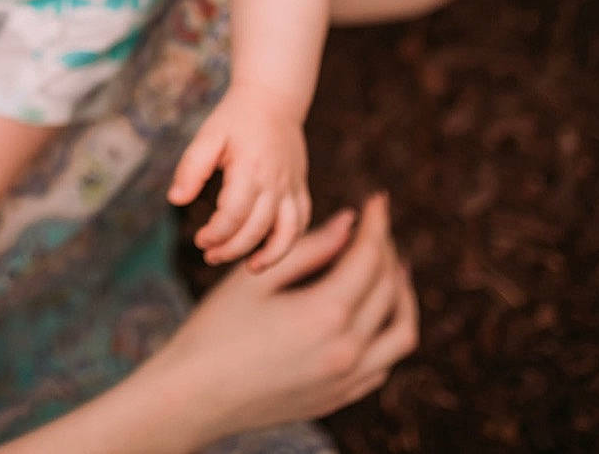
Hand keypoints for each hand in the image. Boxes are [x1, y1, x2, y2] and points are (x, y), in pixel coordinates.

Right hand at [146, 195, 415, 441]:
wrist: (196, 396)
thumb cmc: (217, 329)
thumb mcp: (256, 280)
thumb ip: (308, 248)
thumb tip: (348, 222)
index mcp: (325, 314)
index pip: (369, 257)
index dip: (376, 224)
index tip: (377, 200)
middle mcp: (347, 350)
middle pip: (388, 289)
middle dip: (386, 250)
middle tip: (374, 229)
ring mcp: (348, 379)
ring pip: (402, 332)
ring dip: (403, 295)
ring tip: (392, 270)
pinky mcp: (341, 397)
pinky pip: (385, 363)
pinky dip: (388, 332)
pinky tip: (372, 315)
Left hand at [168, 86, 310, 267]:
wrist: (273, 99)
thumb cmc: (235, 119)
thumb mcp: (208, 136)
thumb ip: (191, 168)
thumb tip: (176, 200)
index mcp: (249, 168)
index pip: (234, 214)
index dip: (216, 233)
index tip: (199, 239)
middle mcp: (275, 181)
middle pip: (256, 228)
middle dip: (232, 248)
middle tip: (209, 254)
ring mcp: (291, 186)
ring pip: (287, 232)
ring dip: (269, 255)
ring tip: (249, 268)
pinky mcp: (300, 188)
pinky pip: (301, 222)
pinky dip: (290, 242)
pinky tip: (270, 253)